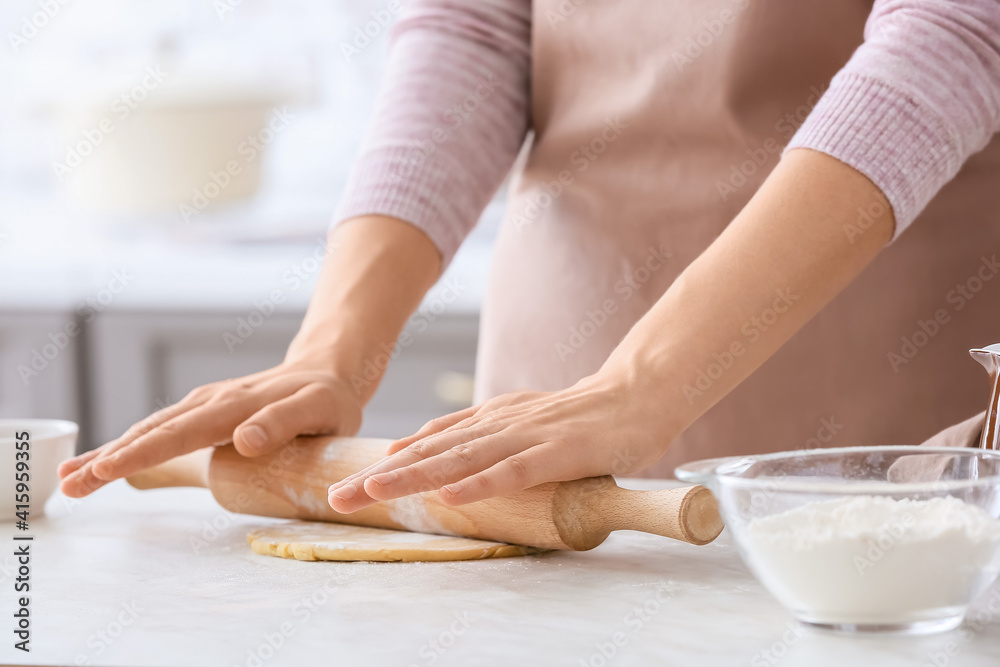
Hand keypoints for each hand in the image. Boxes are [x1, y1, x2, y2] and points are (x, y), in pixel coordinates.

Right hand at [58, 361, 362, 497]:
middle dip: (110, 459)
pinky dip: (129, 444)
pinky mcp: (203, 410)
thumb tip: (243, 442)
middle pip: (154, 432)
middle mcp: (213, 402)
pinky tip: (103, 461)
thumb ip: (283, 424)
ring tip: (70, 478)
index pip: (182, 433)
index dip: (145, 453)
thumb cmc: (328, 400)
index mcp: (237, 406)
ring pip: (150, 429)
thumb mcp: (320, 410)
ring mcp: (204, 404)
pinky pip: (160, 428)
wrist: (327, 371)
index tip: (108, 472)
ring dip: (110, 452)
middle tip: (70, 486)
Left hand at [326, 373, 671, 510]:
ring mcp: (527, 436)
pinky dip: (481, 484)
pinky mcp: (558, 452)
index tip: (340, 482)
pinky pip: (515, 471)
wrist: (636, 394)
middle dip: (381, 477)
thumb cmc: (576, 417)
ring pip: (462, 460)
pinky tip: (451, 496)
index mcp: (486, 420)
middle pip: (431, 454)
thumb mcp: (515, 420)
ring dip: (415, 478)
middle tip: (336, 496)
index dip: (383, 466)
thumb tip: (415, 450)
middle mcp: (498, 425)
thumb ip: (471, 434)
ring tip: (373, 493)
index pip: (426, 445)